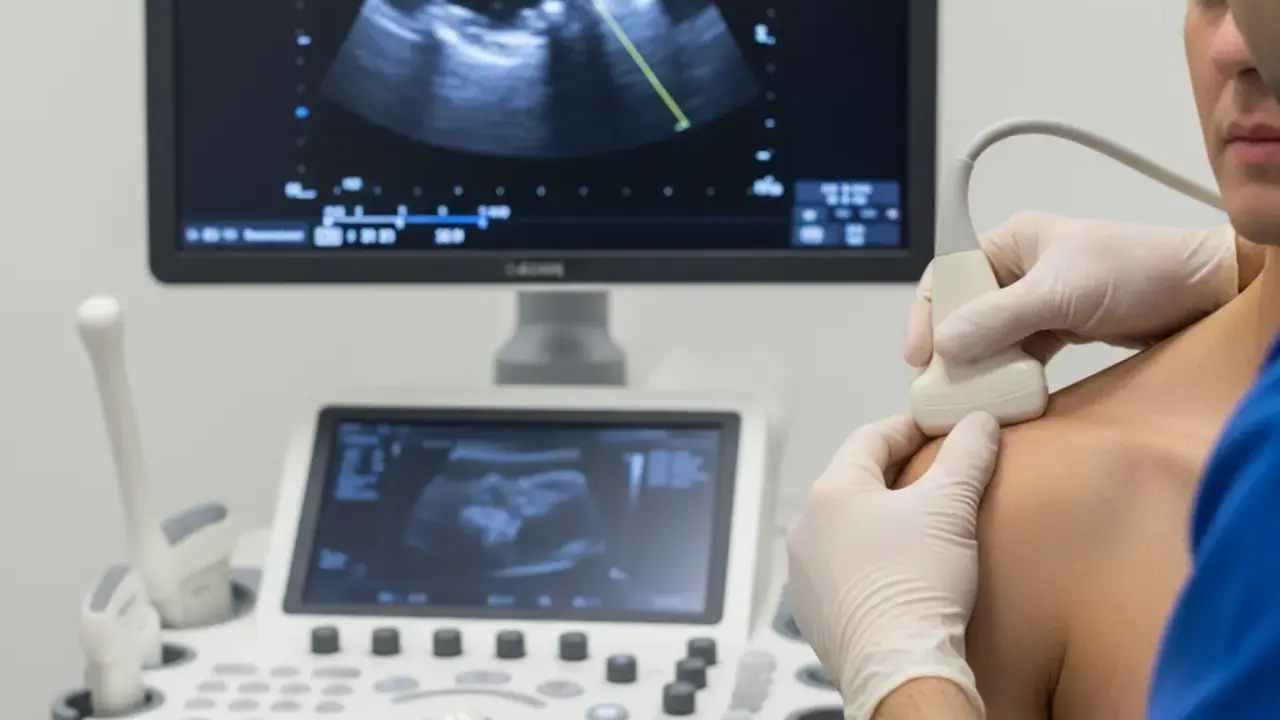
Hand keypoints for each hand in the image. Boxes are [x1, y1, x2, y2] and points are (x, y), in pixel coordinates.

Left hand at [786, 412, 999, 719]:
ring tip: (922, 528)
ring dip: (881, 522)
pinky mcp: (815, 611)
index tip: (938, 429)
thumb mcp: (950, 507)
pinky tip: (901, 572)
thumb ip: (966, 456)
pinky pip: (844, 571)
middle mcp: (806, 528)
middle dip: (898, 476)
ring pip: (847, 529)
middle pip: (856, 483)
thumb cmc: (917, 585)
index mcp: (831, 493)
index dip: (908, 428)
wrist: (898, 667)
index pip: (870, 439)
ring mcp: (805, 573)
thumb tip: (978, 424)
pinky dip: (871, 562)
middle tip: (938, 476)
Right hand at [905, 212, 1239, 367]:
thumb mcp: (1060, 293)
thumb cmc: (1139, 271)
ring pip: (991, 337)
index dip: (926, 315)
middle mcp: (1019, 269)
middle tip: (943, 385)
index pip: (948, 277)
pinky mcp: (1059, 328)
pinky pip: (1020, 354)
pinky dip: (1011, 374)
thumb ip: (999, 319)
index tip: (921, 356)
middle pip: (964, 312)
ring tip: (971, 396)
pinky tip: (1008, 394)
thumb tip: (945, 345)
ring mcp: (1039, 301)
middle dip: (952, 349)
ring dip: (982, 365)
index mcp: (1010, 242)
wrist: (1203, 291)